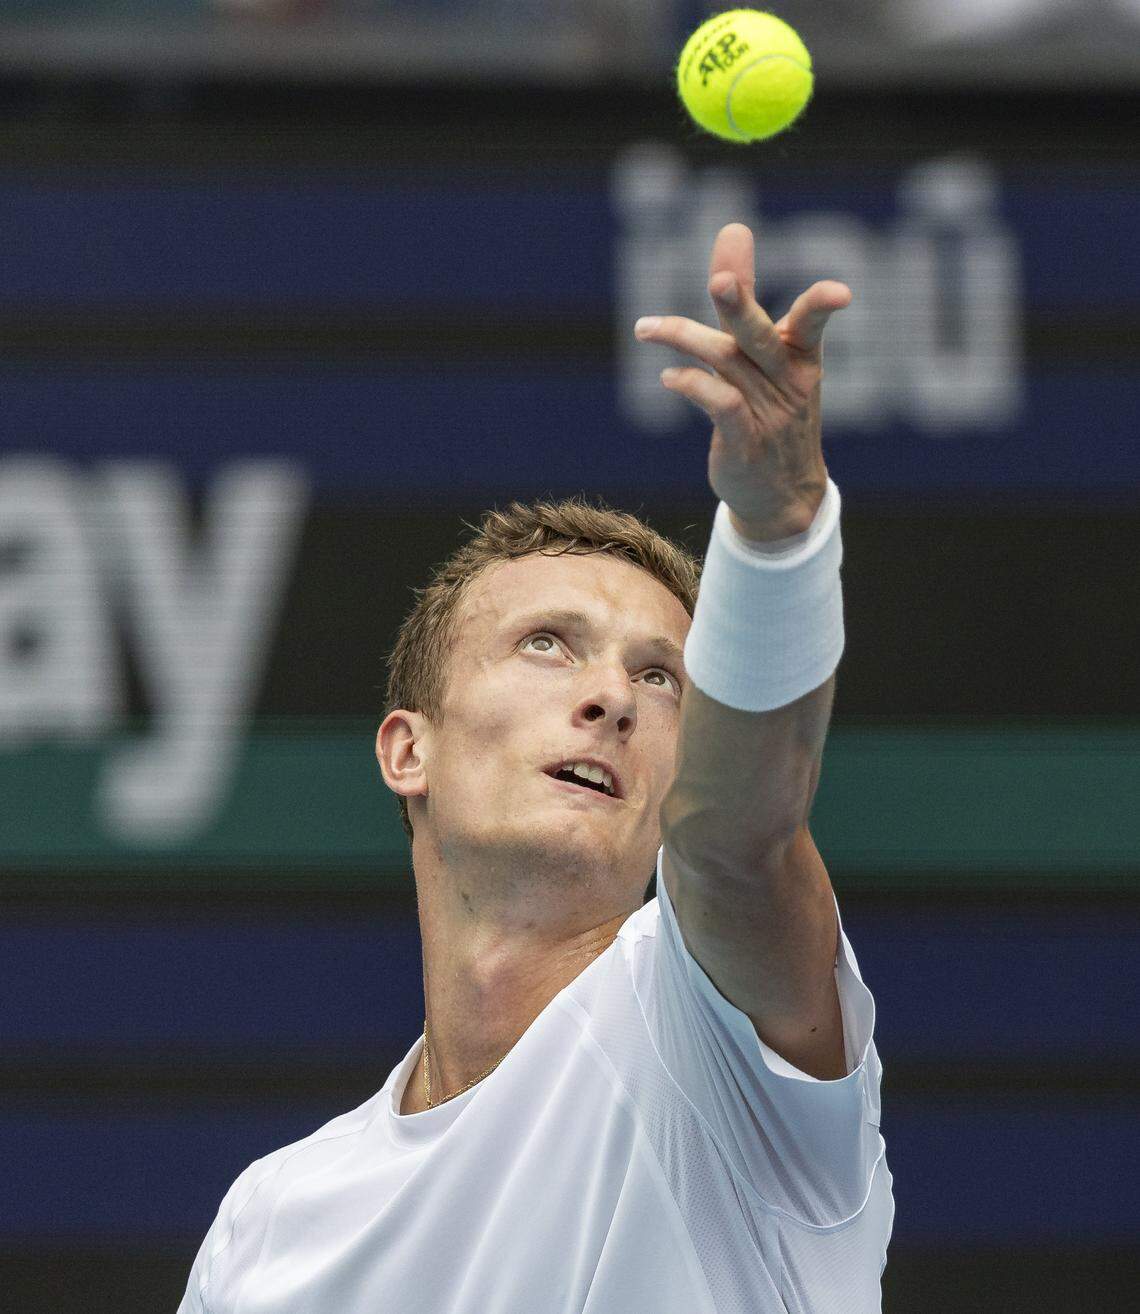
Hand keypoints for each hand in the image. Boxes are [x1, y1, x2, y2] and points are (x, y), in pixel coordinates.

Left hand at [634, 222, 851, 541]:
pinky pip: (719, 405)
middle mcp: (787, 382)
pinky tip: (668, 377)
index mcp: (801, 357)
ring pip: (726, 364)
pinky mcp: (744, 442)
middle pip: (759, 337)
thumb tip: (734, 228)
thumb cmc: (771, 412)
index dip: (823, 306)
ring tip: (646, 328)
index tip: (841, 293)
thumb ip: (746, 295)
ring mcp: (767, 414)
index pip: (813, 323)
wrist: (782, 495)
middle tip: (720, 280)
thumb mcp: (766, 353)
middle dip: (741, 306)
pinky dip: (691, 386)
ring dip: (683, 340)